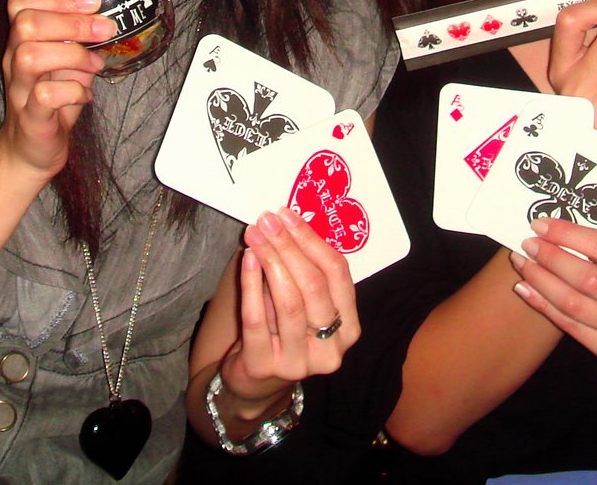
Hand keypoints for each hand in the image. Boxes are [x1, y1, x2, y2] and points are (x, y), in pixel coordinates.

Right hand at [0, 0, 114, 177]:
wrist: (29, 150)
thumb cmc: (50, 102)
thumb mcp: (67, 64)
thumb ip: (80, 42)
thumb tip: (107, 22)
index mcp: (21, 41)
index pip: (21, 3)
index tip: (93, 1)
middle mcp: (13, 61)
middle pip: (25, 24)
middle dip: (72, 22)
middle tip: (105, 30)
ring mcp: (19, 89)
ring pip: (29, 56)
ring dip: (73, 55)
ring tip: (95, 65)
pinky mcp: (30, 118)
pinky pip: (44, 96)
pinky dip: (72, 91)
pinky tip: (85, 95)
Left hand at [217, 209, 359, 418]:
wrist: (256, 381)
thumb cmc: (282, 331)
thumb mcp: (302, 304)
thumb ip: (302, 271)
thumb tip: (285, 223)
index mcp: (349, 327)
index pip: (337, 274)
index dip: (312, 240)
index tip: (289, 215)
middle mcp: (332, 348)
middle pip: (314, 285)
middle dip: (289, 246)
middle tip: (268, 221)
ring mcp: (300, 362)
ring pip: (289, 302)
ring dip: (270, 260)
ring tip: (255, 235)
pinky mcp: (266, 367)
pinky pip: (258, 319)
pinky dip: (251, 285)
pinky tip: (247, 260)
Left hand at [508, 217, 596, 368]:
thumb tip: (561, 230)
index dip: (570, 235)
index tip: (543, 224)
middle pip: (588, 280)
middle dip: (551, 258)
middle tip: (528, 244)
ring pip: (575, 305)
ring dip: (541, 281)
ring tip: (522, 263)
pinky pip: (572, 328)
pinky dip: (544, 306)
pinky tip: (527, 289)